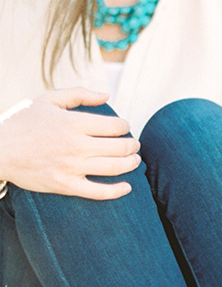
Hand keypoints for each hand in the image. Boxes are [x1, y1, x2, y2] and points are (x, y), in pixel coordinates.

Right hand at [0, 89, 140, 199]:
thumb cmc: (22, 123)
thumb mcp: (47, 100)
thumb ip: (78, 94)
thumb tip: (106, 96)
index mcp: (72, 123)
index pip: (114, 126)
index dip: (125, 126)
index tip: (124, 127)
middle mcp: (75, 146)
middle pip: (119, 147)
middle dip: (132, 145)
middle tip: (134, 145)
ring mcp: (71, 168)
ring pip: (114, 168)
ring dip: (131, 164)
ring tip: (135, 160)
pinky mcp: (66, 186)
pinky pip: (98, 192)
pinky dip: (117, 191)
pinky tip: (127, 187)